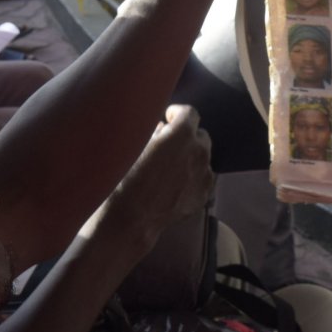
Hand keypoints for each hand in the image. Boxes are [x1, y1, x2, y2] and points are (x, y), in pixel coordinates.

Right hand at [99, 105, 213, 246]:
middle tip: (168, 145)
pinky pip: (202, 178)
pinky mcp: (203, 194)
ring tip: (170, 168)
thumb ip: (154, 132)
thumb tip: (163, 128)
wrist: (132, 218)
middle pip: (200, 135)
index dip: (178, 113)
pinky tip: (174, 184)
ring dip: (190, 157)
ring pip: (202, 158)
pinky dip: (192, 176)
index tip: (168, 118)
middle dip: (186, 136)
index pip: (190, 113)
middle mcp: (200, 152)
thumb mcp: (135, 146)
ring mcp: (204, 175)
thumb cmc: (126, 179)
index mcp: (182, 135)